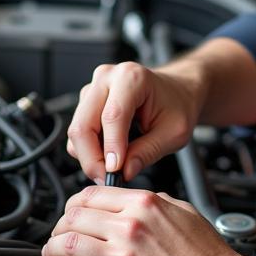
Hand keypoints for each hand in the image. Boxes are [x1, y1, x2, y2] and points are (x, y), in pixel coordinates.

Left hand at [41, 185, 246, 255]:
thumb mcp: (183, 211)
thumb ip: (153, 202)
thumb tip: (130, 201)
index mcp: (144, 205)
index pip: (90, 195)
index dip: (73, 204)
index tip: (70, 213)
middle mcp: (130, 228)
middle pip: (73, 217)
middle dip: (58, 226)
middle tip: (57, 235)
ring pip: (67, 246)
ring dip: (52, 250)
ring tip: (51, 255)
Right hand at [66, 61, 203, 181]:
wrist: (177, 91)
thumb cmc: (177, 104)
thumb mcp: (174, 132)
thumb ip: (149, 152)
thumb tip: (125, 171)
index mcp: (132, 78)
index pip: (113, 116)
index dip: (111, 147)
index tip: (114, 171)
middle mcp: (107, 78)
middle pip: (83, 124)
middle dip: (92, 158)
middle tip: (108, 177)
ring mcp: (94, 88)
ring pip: (77, 130)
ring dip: (90, 155)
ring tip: (113, 168)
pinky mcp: (87, 101)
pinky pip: (79, 131)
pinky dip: (89, 149)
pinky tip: (108, 156)